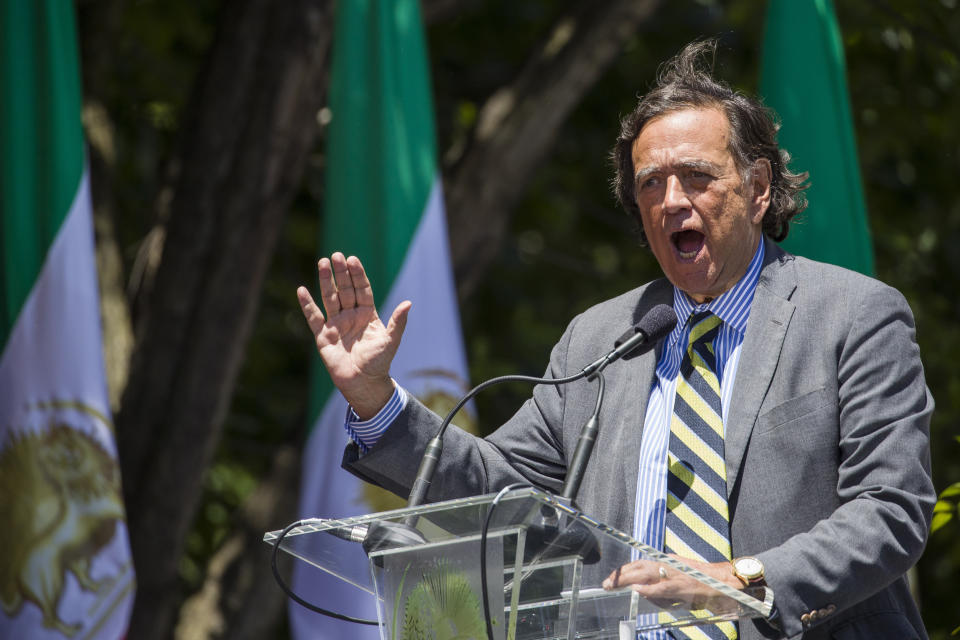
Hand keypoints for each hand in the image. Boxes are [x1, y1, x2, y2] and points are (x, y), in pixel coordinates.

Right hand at [297, 252, 410, 418]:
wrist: (363, 383)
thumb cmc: (379, 362)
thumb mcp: (390, 341)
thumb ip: (398, 322)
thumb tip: (408, 303)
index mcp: (367, 314)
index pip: (362, 289)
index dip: (358, 275)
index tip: (353, 259)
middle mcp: (351, 315)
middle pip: (345, 289)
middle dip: (341, 273)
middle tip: (337, 255)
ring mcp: (336, 324)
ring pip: (330, 298)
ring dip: (326, 281)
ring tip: (322, 262)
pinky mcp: (323, 336)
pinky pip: (313, 317)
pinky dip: (307, 305)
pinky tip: (302, 290)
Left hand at [601, 555, 743, 612]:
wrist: (725, 581)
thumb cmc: (703, 579)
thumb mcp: (680, 571)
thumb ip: (665, 573)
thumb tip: (647, 583)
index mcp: (667, 561)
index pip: (640, 563)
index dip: (625, 569)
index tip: (612, 576)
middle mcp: (669, 565)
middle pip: (639, 567)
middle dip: (620, 575)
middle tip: (605, 583)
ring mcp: (675, 575)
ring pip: (646, 574)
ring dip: (628, 580)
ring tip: (613, 585)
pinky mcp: (682, 587)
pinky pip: (662, 588)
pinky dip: (649, 589)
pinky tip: (637, 590)